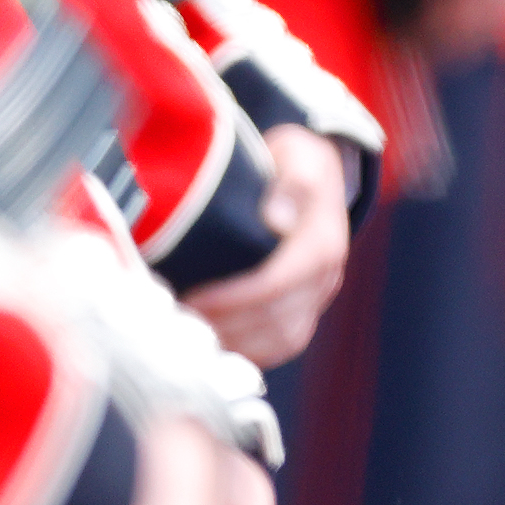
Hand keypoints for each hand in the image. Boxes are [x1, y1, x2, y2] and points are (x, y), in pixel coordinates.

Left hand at [181, 124, 351, 367]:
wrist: (312, 172)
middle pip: (277, 319)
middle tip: (177, 323)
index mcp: (323, 242)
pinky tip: (213, 344)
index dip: (233, 298)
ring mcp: (319, 296)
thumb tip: (276, 220)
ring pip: (282, 339)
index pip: (277, 283)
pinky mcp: (307, 309)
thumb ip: (292, 182)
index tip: (191, 299)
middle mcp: (327, 276)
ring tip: (190, 336)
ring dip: (235, 343)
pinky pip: (283, 345)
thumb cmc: (295, 161)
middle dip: (225, 325)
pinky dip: (248, 351)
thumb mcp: (297, 154)